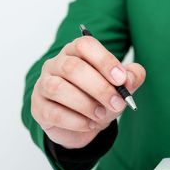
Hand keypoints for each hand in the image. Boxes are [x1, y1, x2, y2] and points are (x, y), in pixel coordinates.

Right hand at [31, 36, 145, 148]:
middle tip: (118, 103)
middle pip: (72, 67)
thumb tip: (130, 77)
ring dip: (86, 105)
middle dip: (99, 87)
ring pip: (58, 89)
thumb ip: (130, 78)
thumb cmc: (100, 98)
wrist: (84, 124)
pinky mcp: (38, 107)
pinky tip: (90, 124)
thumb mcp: (119, 87)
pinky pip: (53, 113)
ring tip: (102, 115)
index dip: (104, 60)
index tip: (121, 79)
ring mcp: (44, 85)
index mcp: (76, 52)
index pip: (85, 45)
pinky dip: (76, 121)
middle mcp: (56, 64)